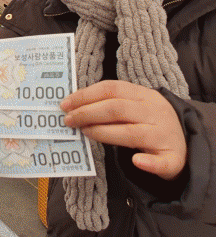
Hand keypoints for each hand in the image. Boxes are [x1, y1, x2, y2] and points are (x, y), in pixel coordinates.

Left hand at [61, 80, 186, 180]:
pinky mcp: (173, 158)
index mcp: (144, 95)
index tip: (66, 104)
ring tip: (85, 133)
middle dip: (88, 113)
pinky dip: (148, 163)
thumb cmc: (148, 121)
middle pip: (117, 109)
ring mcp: (165, 135)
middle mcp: (155, 112)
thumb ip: (109, 103)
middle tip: (69, 120)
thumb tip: (73, 107)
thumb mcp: (134, 105)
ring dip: (104, 133)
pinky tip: (136, 162)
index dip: (86, 95)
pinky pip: (161, 162)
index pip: (111, 88)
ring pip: (132, 133)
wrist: (184, 142)